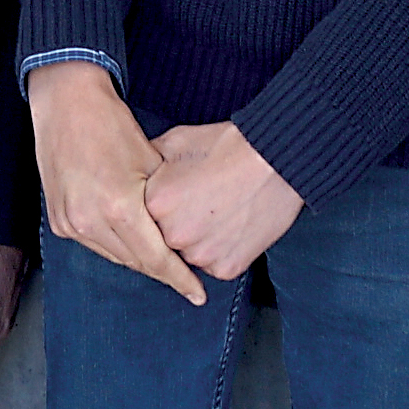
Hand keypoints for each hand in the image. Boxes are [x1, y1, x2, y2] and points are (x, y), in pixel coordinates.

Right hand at [29, 64, 197, 303]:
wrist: (67, 105)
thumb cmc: (112, 125)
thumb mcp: (153, 162)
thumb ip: (168, 204)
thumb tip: (188, 232)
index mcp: (119, 208)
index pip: (157, 259)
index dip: (180, 279)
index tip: (198, 294)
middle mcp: (90, 221)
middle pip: (136, 262)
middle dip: (162, 268)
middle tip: (186, 272)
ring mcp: (71, 223)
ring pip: (115, 256)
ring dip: (138, 256)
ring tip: (161, 253)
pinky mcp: (59, 221)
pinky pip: (94, 244)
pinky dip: (115, 244)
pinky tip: (130, 235)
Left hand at [147, 122, 303, 281]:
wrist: (276, 160)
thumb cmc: (228, 146)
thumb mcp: (176, 141)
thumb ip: (147, 161)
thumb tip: (132, 170)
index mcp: (155, 203)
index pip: (143, 215)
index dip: (162, 205)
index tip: (178, 195)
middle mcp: (173, 234)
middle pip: (165, 238)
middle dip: (179, 224)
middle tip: (201, 202)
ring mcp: (201, 255)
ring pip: (190, 255)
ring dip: (199, 240)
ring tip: (219, 212)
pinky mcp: (226, 268)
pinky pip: (215, 265)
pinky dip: (222, 250)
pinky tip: (233, 225)